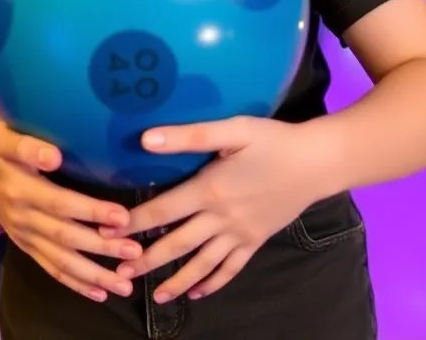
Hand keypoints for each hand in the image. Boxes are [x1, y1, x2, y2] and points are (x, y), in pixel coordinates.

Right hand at [0, 122, 139, 302]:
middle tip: (135, 253)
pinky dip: (75, 283)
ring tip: (124, 285)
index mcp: (21, 190)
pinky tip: (99, 294)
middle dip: (102, 248)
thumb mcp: (5, 137)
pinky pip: (51, 268)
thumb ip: (28, 146)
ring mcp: (23, 236)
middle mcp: (22, 218)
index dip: (91, 211)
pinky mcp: (24, 246)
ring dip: (93, 275)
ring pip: (61, 261)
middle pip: (66, 237)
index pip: (61, 203)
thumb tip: (53, 156)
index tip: (122, 217)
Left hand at [102, 116, 325, 303]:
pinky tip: (199, 292)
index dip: (134, 222)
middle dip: (147, 259)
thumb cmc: (272, 140)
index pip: (163, 209)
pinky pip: (232, 268)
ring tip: (155, 296)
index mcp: (210, 189)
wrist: (316, 163)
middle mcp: (222, 217)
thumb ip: (189, 136)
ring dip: (177, 281)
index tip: (108, 232)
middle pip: (177, 243)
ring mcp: (240, 233)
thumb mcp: (231, 130)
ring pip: (203, 263)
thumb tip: (147, 138)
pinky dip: (214, 282)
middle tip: (120, 272)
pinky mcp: (256, 240)